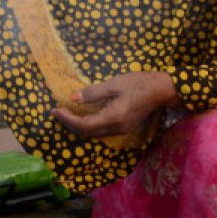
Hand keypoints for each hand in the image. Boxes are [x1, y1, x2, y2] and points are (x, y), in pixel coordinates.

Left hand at [51, 71, 178, 138]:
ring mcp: (121, 131)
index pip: (83, 125)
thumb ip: (93, 93)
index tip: (54, 110)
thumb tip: (72, 98)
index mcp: (113, 118)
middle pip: (86, 132)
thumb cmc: (138, 83)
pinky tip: (82, 115)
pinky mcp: (124, 128)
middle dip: (69, 123)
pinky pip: (101, 131)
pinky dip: (88, 125)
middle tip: (56, 112)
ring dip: (78, 126)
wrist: (162, 90)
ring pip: (93, 134)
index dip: (66, 119)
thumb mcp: (114, 84)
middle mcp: (116, 129)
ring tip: (66, 114)